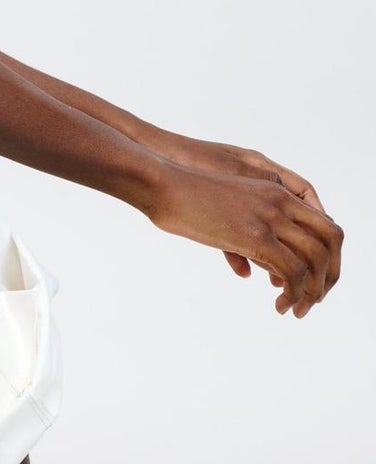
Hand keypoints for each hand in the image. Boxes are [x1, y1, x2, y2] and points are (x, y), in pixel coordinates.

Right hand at [143, 159, 342, 317]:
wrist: (160, 182)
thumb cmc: (181, 195)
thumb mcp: (224, 209)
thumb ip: (243, 234)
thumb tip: (249, 270)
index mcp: (274, 190)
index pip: (323, 223)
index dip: (325, 254)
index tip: (312, 278)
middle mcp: (280, 201)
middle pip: (331, 240)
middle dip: (328, 274)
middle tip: (315, 297)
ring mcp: (270, 217)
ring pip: (316, 258)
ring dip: (313, 290)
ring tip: (299, 308)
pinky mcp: (256, 235)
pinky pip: (292, 271)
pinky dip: (295, 294)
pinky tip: (281, 306)